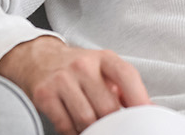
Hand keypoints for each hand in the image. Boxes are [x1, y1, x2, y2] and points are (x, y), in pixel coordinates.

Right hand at [0, 35, 149, 134]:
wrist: (39, 59)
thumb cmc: (78, 68)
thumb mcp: (103, 68)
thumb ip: (123, 87)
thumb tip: (146, 109)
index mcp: (104, 58)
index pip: (127, 76)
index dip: (139, 98)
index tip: (146, 114)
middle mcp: (83, 66)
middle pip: (107, 106)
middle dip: (113, 121)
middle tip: (114, 126)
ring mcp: (62, 80)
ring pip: (86, 119)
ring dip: (92, 129)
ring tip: (94, 127)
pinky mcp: (44, 95)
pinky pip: (65, 125)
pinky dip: (74, 132)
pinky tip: (77, 129)